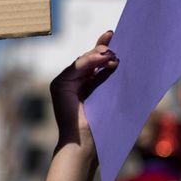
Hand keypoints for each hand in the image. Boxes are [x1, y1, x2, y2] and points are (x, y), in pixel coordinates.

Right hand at [52, 30, 116, 150]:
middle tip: (115, 39)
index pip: (95, 63)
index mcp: (86, 85)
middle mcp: (73, 82)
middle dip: (101, 48)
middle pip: (88, 58)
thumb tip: (120, 61)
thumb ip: (110, 79)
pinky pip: (75, 68)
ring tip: (112, 52)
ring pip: (82, 61)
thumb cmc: (102, 127)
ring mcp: (64, 83)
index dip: (103, 48)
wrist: (86, 144)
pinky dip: (89, 61)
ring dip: (97, 53)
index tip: (114, 35)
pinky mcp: (59, 85)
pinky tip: (103, 57)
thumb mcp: (110, 97)